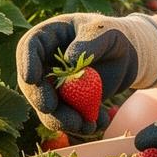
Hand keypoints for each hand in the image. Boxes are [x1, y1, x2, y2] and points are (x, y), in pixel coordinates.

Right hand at [16, 12, 156, 133]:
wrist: (129, 55)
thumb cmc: (114, 34)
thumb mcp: (106, 31)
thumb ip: (89, 42)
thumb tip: (69, 61)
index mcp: (49, 36)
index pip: (29, 46)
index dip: (27, 62)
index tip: (32, 78)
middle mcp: (45, 62)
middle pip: (33, 84)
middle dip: (42, 101)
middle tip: (52, 110)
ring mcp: (54, 84)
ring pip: (48, 108)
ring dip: (63, 120)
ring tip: (88, 125)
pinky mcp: (67, 102)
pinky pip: (67, 118)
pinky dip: (81, 125)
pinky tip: (100, 122)